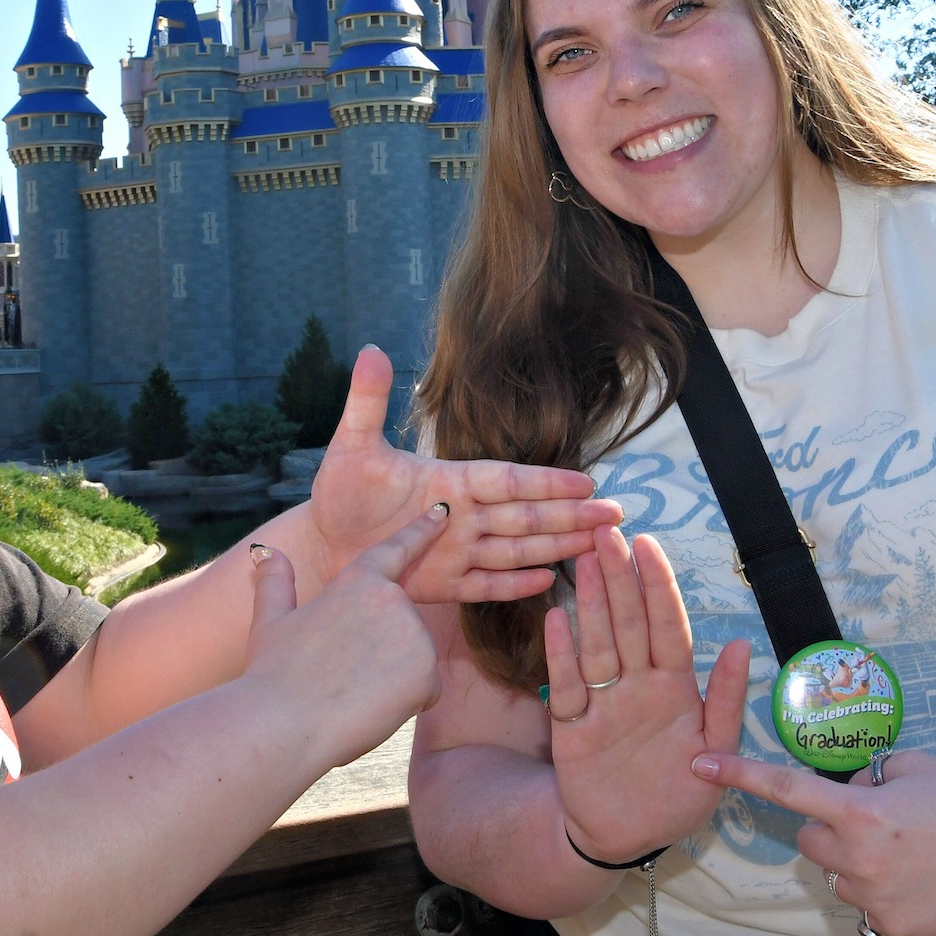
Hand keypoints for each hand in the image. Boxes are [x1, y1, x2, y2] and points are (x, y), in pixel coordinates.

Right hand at [244, 504, 448, 766]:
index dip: (422, 530)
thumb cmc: (273, 673)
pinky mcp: (427, 673)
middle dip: (382, 652)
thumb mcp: (269, 621)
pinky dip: (404, 704)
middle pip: (403, 627)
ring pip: (415, 662)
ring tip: (351, 690)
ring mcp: (414, 636)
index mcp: (358, 581)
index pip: (397, 549)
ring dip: (393, 680)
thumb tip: (264, 552)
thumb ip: (275, 583)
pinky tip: (370, 706)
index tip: (445, 511)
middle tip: (342, 672)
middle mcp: (394, 600)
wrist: (283, 723)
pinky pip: (426, 692)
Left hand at [309, 346, 621, 603]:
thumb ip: (368, 401)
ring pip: (515, 549)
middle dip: (569, 516)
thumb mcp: (352, 444)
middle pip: (524, 516)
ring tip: (597, 545)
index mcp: (450, 480)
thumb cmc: (340, 490)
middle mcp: (462, 516)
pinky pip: (485, 586)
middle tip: (615, 515)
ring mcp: (456, 551)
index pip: (506, 480)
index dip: (544, 481)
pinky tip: (550, 582)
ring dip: (555, 546)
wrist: (320, 541)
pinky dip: (514, 585)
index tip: (585, 482)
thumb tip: (371, 350)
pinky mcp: (442, 584)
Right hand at [548, 527, 752, 865]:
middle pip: (629, 623)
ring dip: (592, 603)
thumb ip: (728, 702)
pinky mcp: (573, 725)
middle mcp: (637, 684)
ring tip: (582, 561)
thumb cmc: (678, 795)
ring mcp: (604, 701)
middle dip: (619, 578)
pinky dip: (561, 653)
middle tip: (606, 534)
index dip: (659, 586)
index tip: (648, 545)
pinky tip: (557, 617)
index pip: (669, 627)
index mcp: (676, 687)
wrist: (628, 837)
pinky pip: (568, 684)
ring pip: (598, 643)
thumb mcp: (717, 754)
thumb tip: (743, 644)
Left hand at [688, 748, 935, 935]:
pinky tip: (919, 877)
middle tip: (877, 819)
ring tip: (908, 850)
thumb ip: (868, 779)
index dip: (739, 774)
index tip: (700, 764)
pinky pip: (865, 901)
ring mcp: (874, 898)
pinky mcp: (893, 926)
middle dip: (831, 826)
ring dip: (856, 860)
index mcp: (862, 813)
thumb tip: (847, 791)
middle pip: (810, 839)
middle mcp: (859, 859)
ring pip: (836, 873)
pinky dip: (882, 888)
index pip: (787, 790)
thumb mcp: (914, 767)